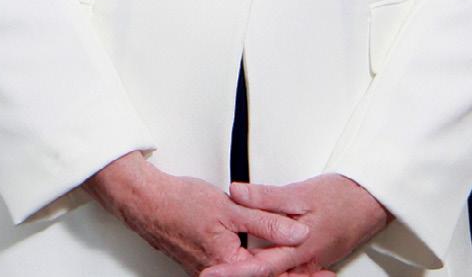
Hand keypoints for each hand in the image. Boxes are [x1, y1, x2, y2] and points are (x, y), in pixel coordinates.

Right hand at [84, 152, 310, 276]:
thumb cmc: (181, 203)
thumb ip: (266, 222)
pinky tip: (268, 254)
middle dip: (293, 273)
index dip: (302, 273)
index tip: (324, 271)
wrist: (148, 202)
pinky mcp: (208, 262)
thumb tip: (297, 232)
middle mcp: (222, 274)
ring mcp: (214, 270)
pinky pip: (239, 269)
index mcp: (231, 264)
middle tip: (321, 272)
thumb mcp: (231, 208)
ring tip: (304, 265)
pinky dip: (258, 264)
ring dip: (278, 269)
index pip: (275, 274)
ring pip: (253, 273)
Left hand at [199, 174, 391, 276]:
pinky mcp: (314, 258)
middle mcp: (303, 262)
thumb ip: (266, 197)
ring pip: (278, 275)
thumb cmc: (341, 197)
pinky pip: (289, 270)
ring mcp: (309, 263)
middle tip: (213, 273)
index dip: (232, 272)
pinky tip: (260, 264)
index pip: (257, 267)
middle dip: (239, 275)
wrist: (373, 202)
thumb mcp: (300, 192)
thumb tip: (236, 193)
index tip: (210, 273)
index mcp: (297, 248)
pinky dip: (272, 269)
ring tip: (229, 270)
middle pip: (266, 276)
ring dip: (255, 272)